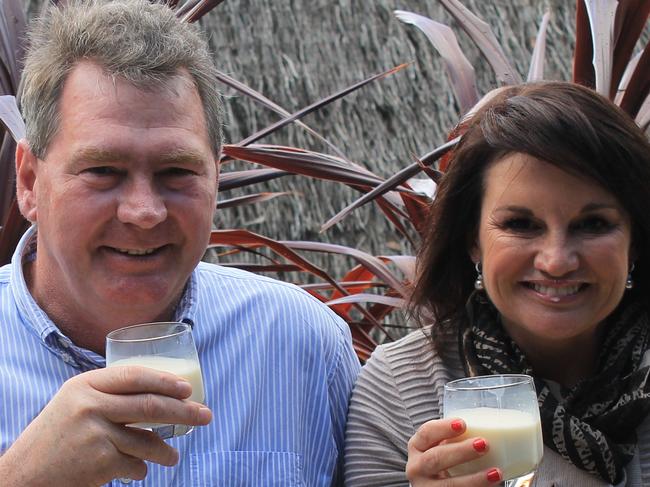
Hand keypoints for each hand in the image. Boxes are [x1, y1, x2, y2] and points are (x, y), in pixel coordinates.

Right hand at [0, 366, 211, 486]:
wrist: (24, 476)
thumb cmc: (57, 436)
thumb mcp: (76, 401)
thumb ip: (110, 393)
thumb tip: (162, 390)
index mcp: (85, 385)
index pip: (133, 376)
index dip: (164, 380)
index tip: (187, 388)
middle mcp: (89, 406)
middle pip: (148, 406)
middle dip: (183, 412)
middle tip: (205, 415)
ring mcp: (94, 435)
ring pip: (147, 439)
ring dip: (166, 450)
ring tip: (172, 457)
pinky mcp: (98, 463)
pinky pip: (135, 464)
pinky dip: (141, 469)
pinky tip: (138, 470)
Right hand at [406, 417, 501, 485]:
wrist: (436, 486)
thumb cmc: (443, 461)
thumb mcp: (441, 447)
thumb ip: (454, 439)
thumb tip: (491, 428)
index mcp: (417, 446)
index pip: (426, 433)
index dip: (443, 427)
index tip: (463, 424)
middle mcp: (416, 467)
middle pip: (435, 458)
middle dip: (461, 451)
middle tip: (484, 444)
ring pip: (447, 485)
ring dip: (474, 479)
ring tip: (496, 472)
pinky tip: (491, 485)